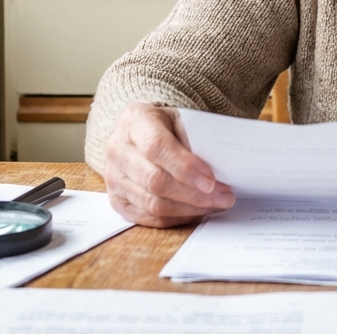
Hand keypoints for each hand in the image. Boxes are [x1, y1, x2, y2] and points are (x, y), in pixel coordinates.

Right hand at [102, 103, 234, 227]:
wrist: (142, 132)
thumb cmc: (166, 125)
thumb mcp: (181, 119)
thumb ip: (195, 139)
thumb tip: (220, 169)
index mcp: (134, 120)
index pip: (157, 147)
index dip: (185, 167)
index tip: (212, 181)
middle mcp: (117, 149)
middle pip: (154, 180)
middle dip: (194, 194)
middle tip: (223, 196)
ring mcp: (113, 177)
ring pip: (152, 204)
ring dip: (189, 209)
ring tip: (215, 204)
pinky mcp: (116, 200)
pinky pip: (148, 218)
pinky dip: (177, 218)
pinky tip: (196, 211)